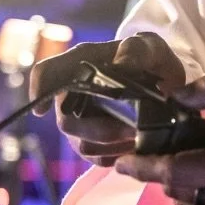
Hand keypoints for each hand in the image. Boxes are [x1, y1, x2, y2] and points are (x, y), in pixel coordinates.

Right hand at [29, 33, 185, 164]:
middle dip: (100, 129)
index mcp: (80, 64)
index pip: (47, 73)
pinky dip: (117, 155)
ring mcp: (82, 121)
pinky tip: (135, 144)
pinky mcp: (95, 142)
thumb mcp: (148, 45)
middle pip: (66, 121)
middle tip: (132, 129)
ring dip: (111, 145)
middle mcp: (73, 94)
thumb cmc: (149, 58)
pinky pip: (97, 158)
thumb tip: (122, 67)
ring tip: (139, 135)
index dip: (39, 90)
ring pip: (82, 144)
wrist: (165, 80)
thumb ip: (135, 51)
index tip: (41, 110)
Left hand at [113, 71, 204, 204]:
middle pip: (178, 192)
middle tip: (153, 149)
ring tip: (175, 161)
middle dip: (159, 173)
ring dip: (174, 187)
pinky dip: (190, 199)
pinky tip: (196, 179)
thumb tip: (175, 97)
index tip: (119, 162)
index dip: (145, 167)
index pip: (180, 171)